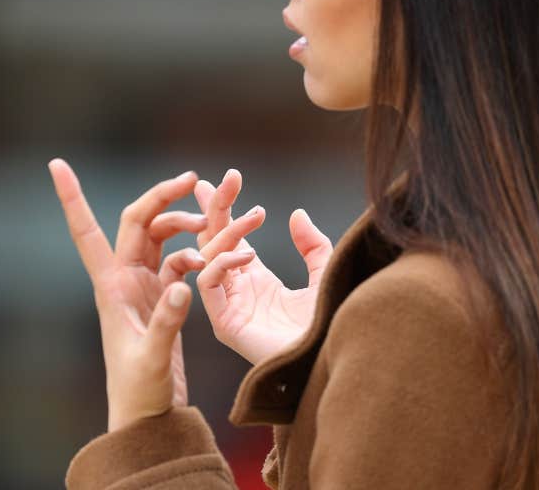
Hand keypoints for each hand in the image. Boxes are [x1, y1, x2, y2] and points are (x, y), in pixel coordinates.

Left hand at [48, 160, 211, 432]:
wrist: (148, 417)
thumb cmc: (138, 392)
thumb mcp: (152, 357)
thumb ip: (167, 321)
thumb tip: (183, 281)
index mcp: (110, 285)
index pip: (87, 230)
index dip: (72, 197)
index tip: (56, 164)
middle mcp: (123, 279)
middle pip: (138, 221)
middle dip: (162, 196)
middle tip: (194, 178)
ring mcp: (143, 287)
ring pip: (161, 236)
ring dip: (185, 225)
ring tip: (213, 228)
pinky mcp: (163, 299)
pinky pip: (180, 261)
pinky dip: (199, 254)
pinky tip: (220, 258)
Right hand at [192, 170, 334, 365]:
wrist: (331, 359)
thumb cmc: (329, 328)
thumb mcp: (324, 276)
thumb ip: (313, 247)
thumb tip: (298, 214)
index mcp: (255, 281)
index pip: (229, 238)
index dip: (225, 208)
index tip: (225, 179)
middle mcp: (237, 291)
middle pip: (212, 241)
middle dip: (214, 208)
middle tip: (221, 179)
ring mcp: (228, 306)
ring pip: (208, 257)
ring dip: (227, 232)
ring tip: (255, 217)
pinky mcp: (224, 323)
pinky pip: (207, 284)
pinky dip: (222, 263)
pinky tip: (247, 255)